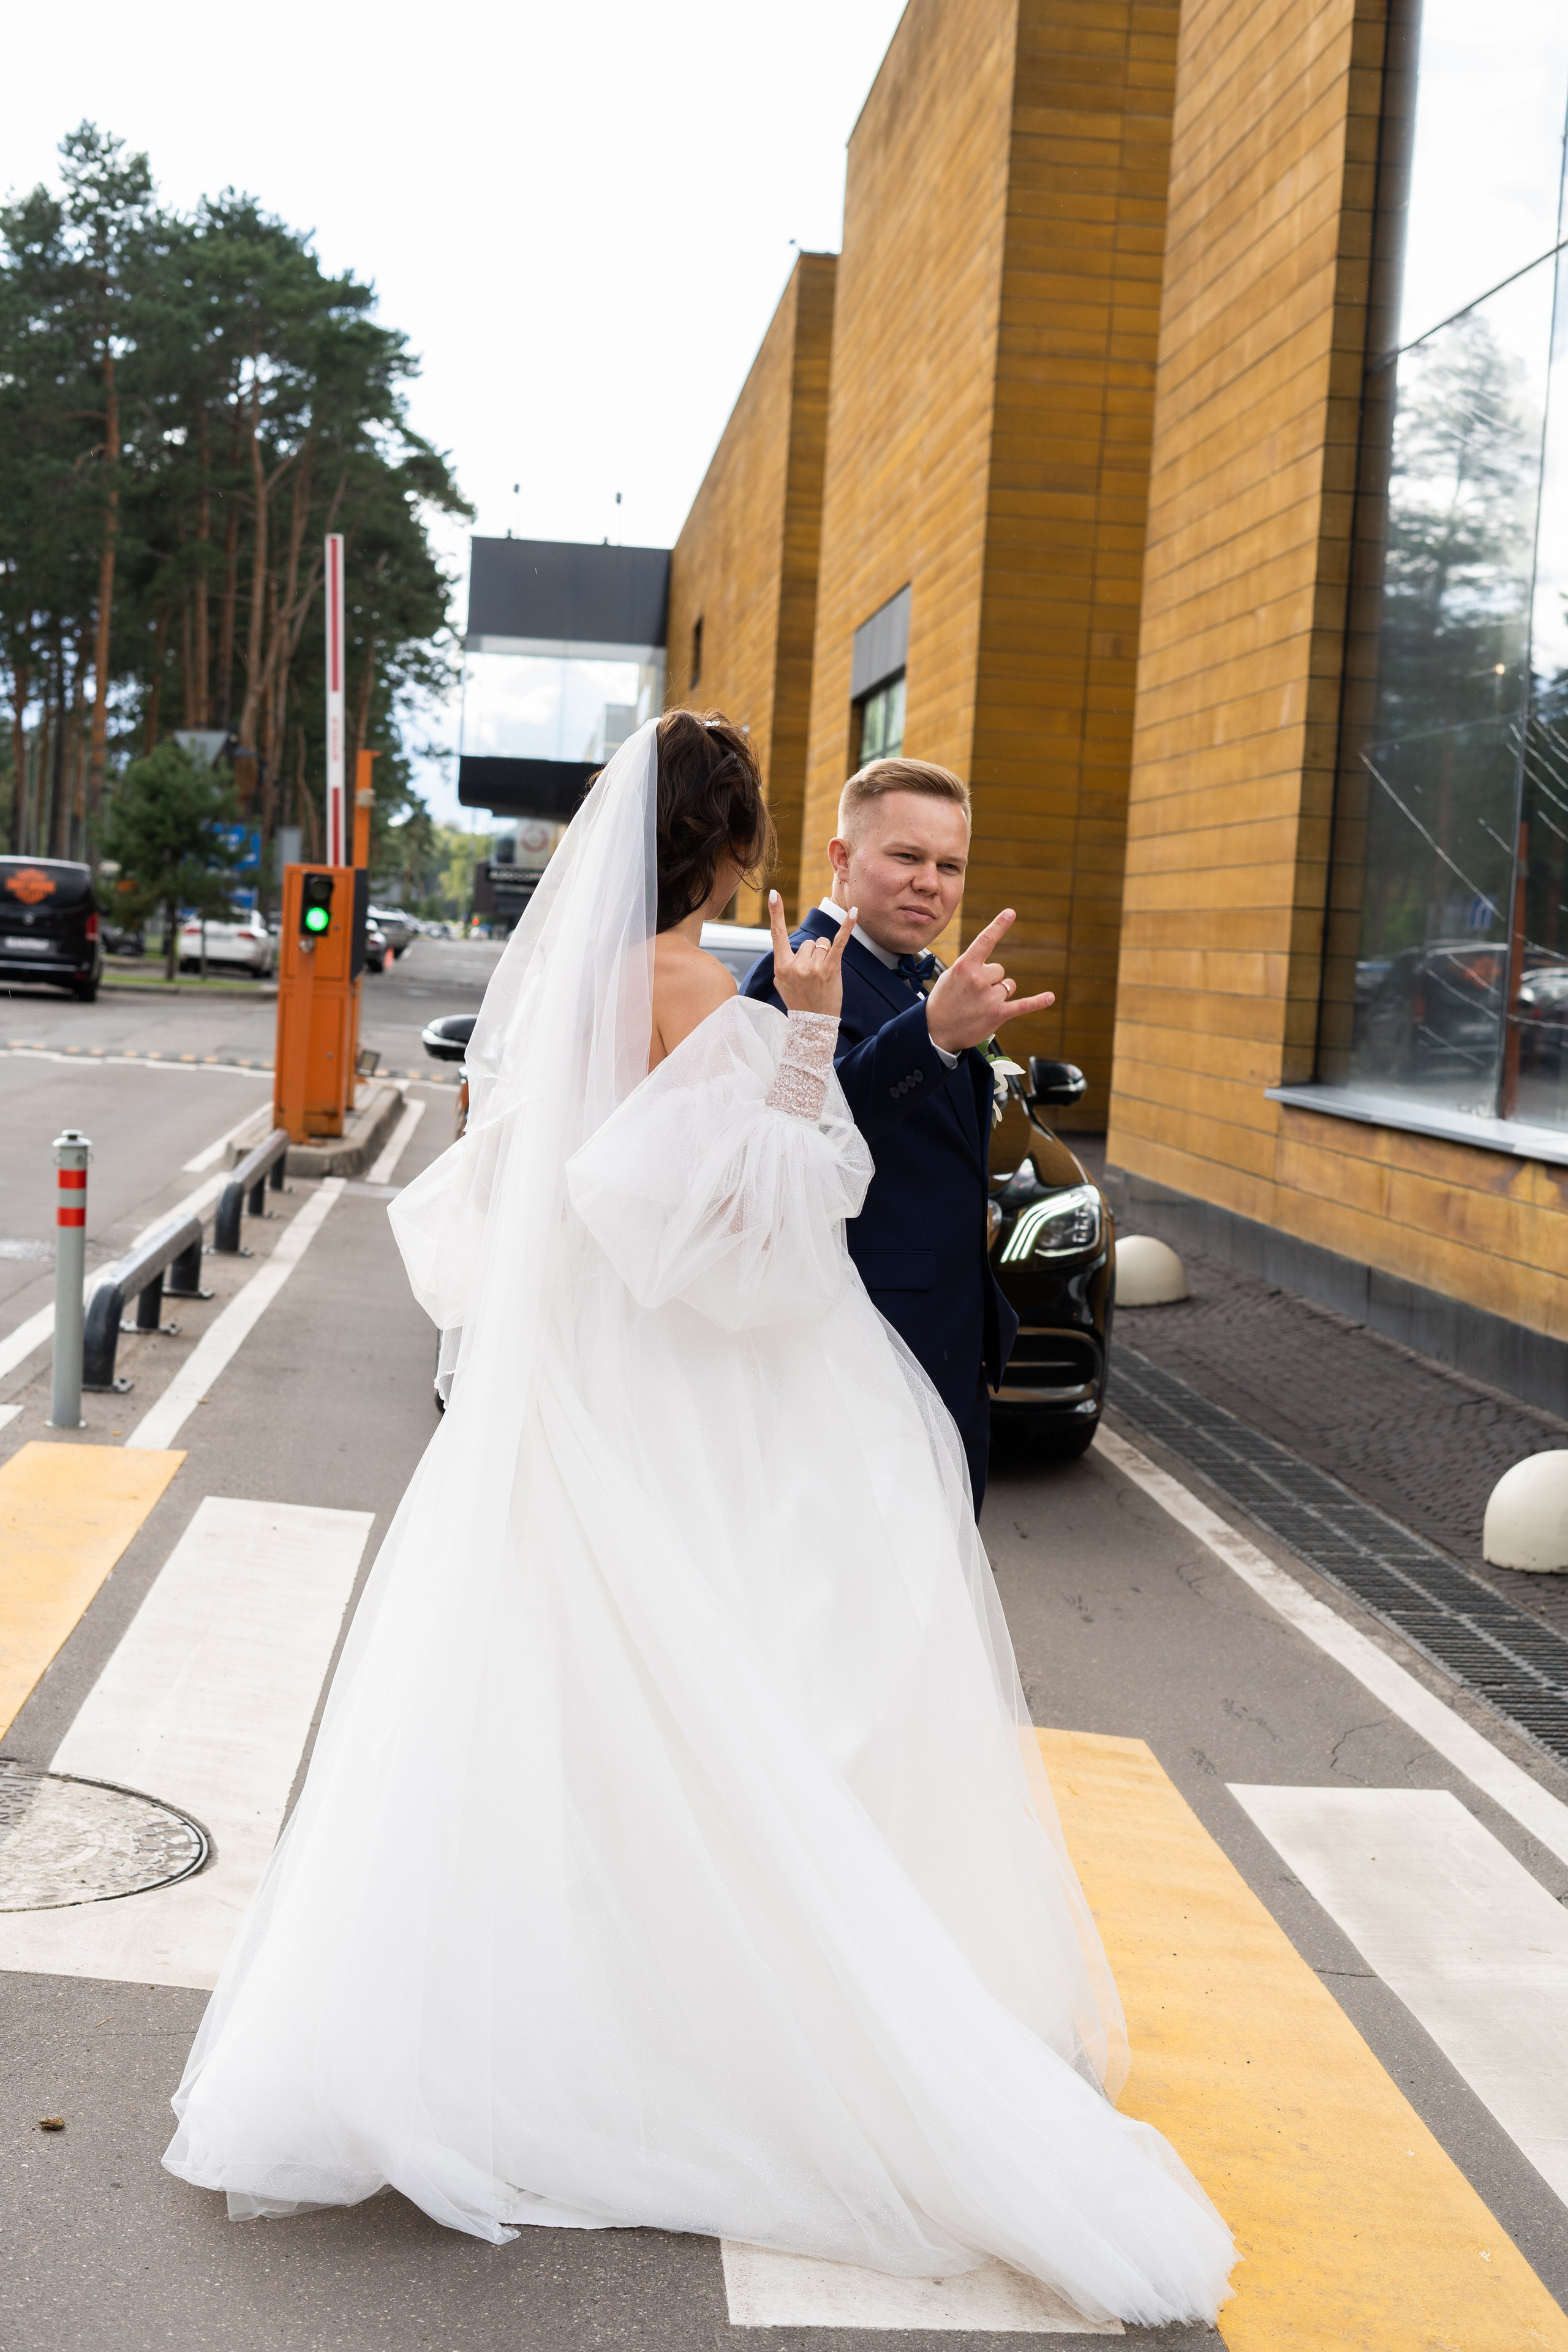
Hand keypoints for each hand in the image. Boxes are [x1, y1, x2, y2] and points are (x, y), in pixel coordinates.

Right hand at [769, 890, 853, 1017]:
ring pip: (821, 944)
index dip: (776, 914)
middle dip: (813, 955)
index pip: (777, 935)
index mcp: (780, 967)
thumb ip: (783, 963)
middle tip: (813, 977)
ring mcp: (812, 967)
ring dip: (825, 956)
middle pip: (808, 942)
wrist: (812, 1025)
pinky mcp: (830, 969)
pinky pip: (839, 942)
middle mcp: (795, 965)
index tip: (773, 895)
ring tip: (822, 977)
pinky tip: (854, 912)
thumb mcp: (782, 983)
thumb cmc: (799, 1002)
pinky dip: (847, 926)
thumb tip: (789, 948)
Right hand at [924, 909, 1053, 1053]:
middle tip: (972, 994)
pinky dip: (1038, 1002)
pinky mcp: (998, 1015)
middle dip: (990, 980)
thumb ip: (971, 967)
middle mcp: (979, 979)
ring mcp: (989, 998)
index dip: (999, 925)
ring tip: (979, 1006)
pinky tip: (1050, 997)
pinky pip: (1023, 1005)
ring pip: (1008, 986)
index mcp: (965, 966)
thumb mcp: (950, 976)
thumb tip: (993, 970)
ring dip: (998, 994)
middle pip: (999, 970)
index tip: (1011, 913)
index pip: (986, 940)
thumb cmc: (943, 1002)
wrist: (935, 1031)